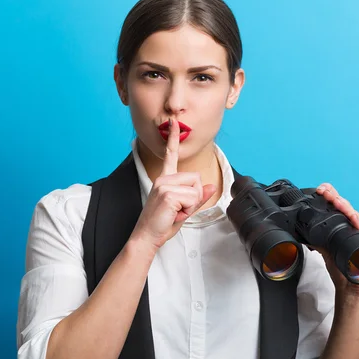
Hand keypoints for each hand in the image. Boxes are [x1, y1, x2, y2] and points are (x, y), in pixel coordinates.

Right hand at [129, 119, 216, 251]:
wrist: (147, 236)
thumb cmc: (162, 223)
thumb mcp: (184, 209)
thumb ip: (197, 197)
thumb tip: (211, 186)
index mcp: (165, 179)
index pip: (170, 155)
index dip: (173, 138)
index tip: (174, 122)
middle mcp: (163, 178)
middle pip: (196, 178)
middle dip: (195, 197)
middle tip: (180, 209)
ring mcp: (164, 184)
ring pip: (195, 189)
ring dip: (191, 205)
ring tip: (176, 212)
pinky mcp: (167, 193)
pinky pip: (192, 198)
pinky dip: (187, 210)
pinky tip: (174, 214)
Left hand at [310, 183, 358, 297]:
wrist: (351, 288)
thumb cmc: (342, 269)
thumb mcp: (325, 251)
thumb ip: (316, 240)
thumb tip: (301, 232)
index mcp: (347, 227)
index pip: (340, 208)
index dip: (332, 196)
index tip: (321, 188)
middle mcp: (358, 229)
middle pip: (347, 209)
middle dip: (335, 198)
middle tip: (324, 190)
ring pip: (356, 217)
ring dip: (345, 207)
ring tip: (335, 199)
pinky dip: (358, 223)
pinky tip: (352, 216)